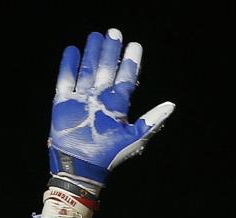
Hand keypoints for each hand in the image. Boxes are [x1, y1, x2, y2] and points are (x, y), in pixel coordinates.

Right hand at [49, 29, 174, 185]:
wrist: (81, 167)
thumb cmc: (109, 155)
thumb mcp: (135, 138)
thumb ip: (152, 120)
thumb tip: (172, 105)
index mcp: (117, 105)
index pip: (125, 77)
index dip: (130, 61)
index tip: (134, 45)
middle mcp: (100, 99)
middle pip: (106, 69)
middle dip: (110, 51)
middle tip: (114, 32)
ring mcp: (82, 100)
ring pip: (87, 70)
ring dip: (91, 53)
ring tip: (95, 36)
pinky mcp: (64, 104)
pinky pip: (66, 81)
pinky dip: (68, 66)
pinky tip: (72, 52)